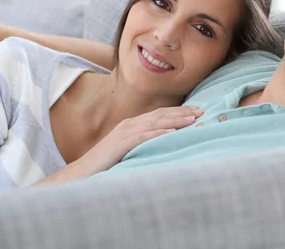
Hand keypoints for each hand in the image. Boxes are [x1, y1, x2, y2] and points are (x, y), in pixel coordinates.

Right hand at [66, 106, 203, 178]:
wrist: (82, 173)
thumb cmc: (107, 164)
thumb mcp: (130, 150)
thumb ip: (145, 143)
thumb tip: (168, 142)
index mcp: (132, 125)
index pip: (160, 115)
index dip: (179, 112)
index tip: (197, 112)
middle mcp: (129, 124)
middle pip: (161, 115)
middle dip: (182, 113)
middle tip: (202, 112)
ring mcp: (124, 133)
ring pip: (155, 123)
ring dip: (175, 120)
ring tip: (192, 120)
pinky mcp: (120, 144)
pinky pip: (142, 137)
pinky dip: (158, 134)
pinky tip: (172, 133)